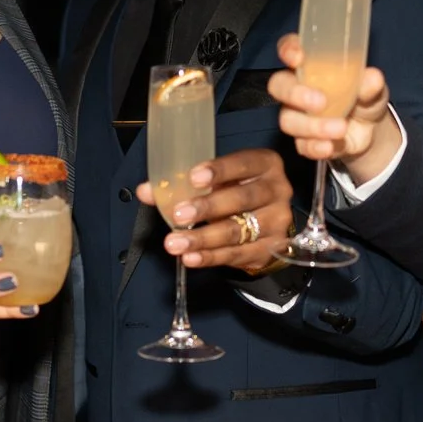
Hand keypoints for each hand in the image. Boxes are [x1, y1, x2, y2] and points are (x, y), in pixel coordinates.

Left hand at [137, 147, 293, 273]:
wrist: (264, 224)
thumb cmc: (234, 192)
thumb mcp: (215, 181)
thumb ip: (182, 183)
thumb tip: (146, 191)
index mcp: (265, 164)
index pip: (244, 164)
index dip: (220, 171)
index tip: (194, 178)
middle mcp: (277, 190)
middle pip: (243, 199)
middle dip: (208, 208)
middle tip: (180, 216)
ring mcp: (276, 222)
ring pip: (238, 231)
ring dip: (203, 238)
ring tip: (175, 242)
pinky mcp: (270, 249)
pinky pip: (237, 254)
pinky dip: (210, 257)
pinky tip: (191, 257)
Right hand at [270, 33, 401, 185]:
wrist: (371, 131)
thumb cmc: (364, 97)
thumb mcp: (373, 88)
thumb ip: (371, 84)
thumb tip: (372, 78)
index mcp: (311, 65)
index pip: (289, 48)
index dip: (288, 49)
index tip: (298, 57)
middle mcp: (297, 88)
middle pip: (278, 86)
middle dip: (295, 93)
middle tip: (321, 102)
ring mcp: (298, 116)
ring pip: (288, 120)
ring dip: (312, 126)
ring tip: (341, 128)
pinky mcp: (304, 140)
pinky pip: (301, 145)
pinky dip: (315, 147)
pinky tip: (331, 146)